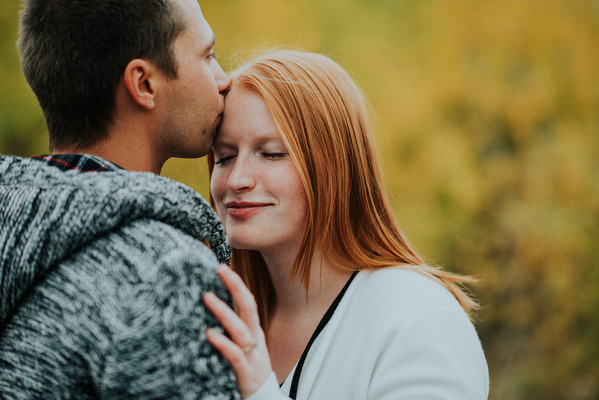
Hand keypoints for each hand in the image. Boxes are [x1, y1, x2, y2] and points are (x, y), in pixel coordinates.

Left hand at [204, 264, 272, 398]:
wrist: (262, 399)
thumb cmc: (248, 369)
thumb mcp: (243, 344)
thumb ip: (231, 327)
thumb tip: (212, 306)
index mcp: (253, 330)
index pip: (247, 301)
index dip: (236, 283)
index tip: (222, 267)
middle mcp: (255, 339)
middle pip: (248, 307)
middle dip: (236, 287)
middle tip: (220, 269)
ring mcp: (253, 355)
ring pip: (240, 329)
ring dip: (224, 312)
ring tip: (208, 297)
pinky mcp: (246, 372)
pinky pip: (235, 355)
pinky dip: (223, 343)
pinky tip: (210, 334)